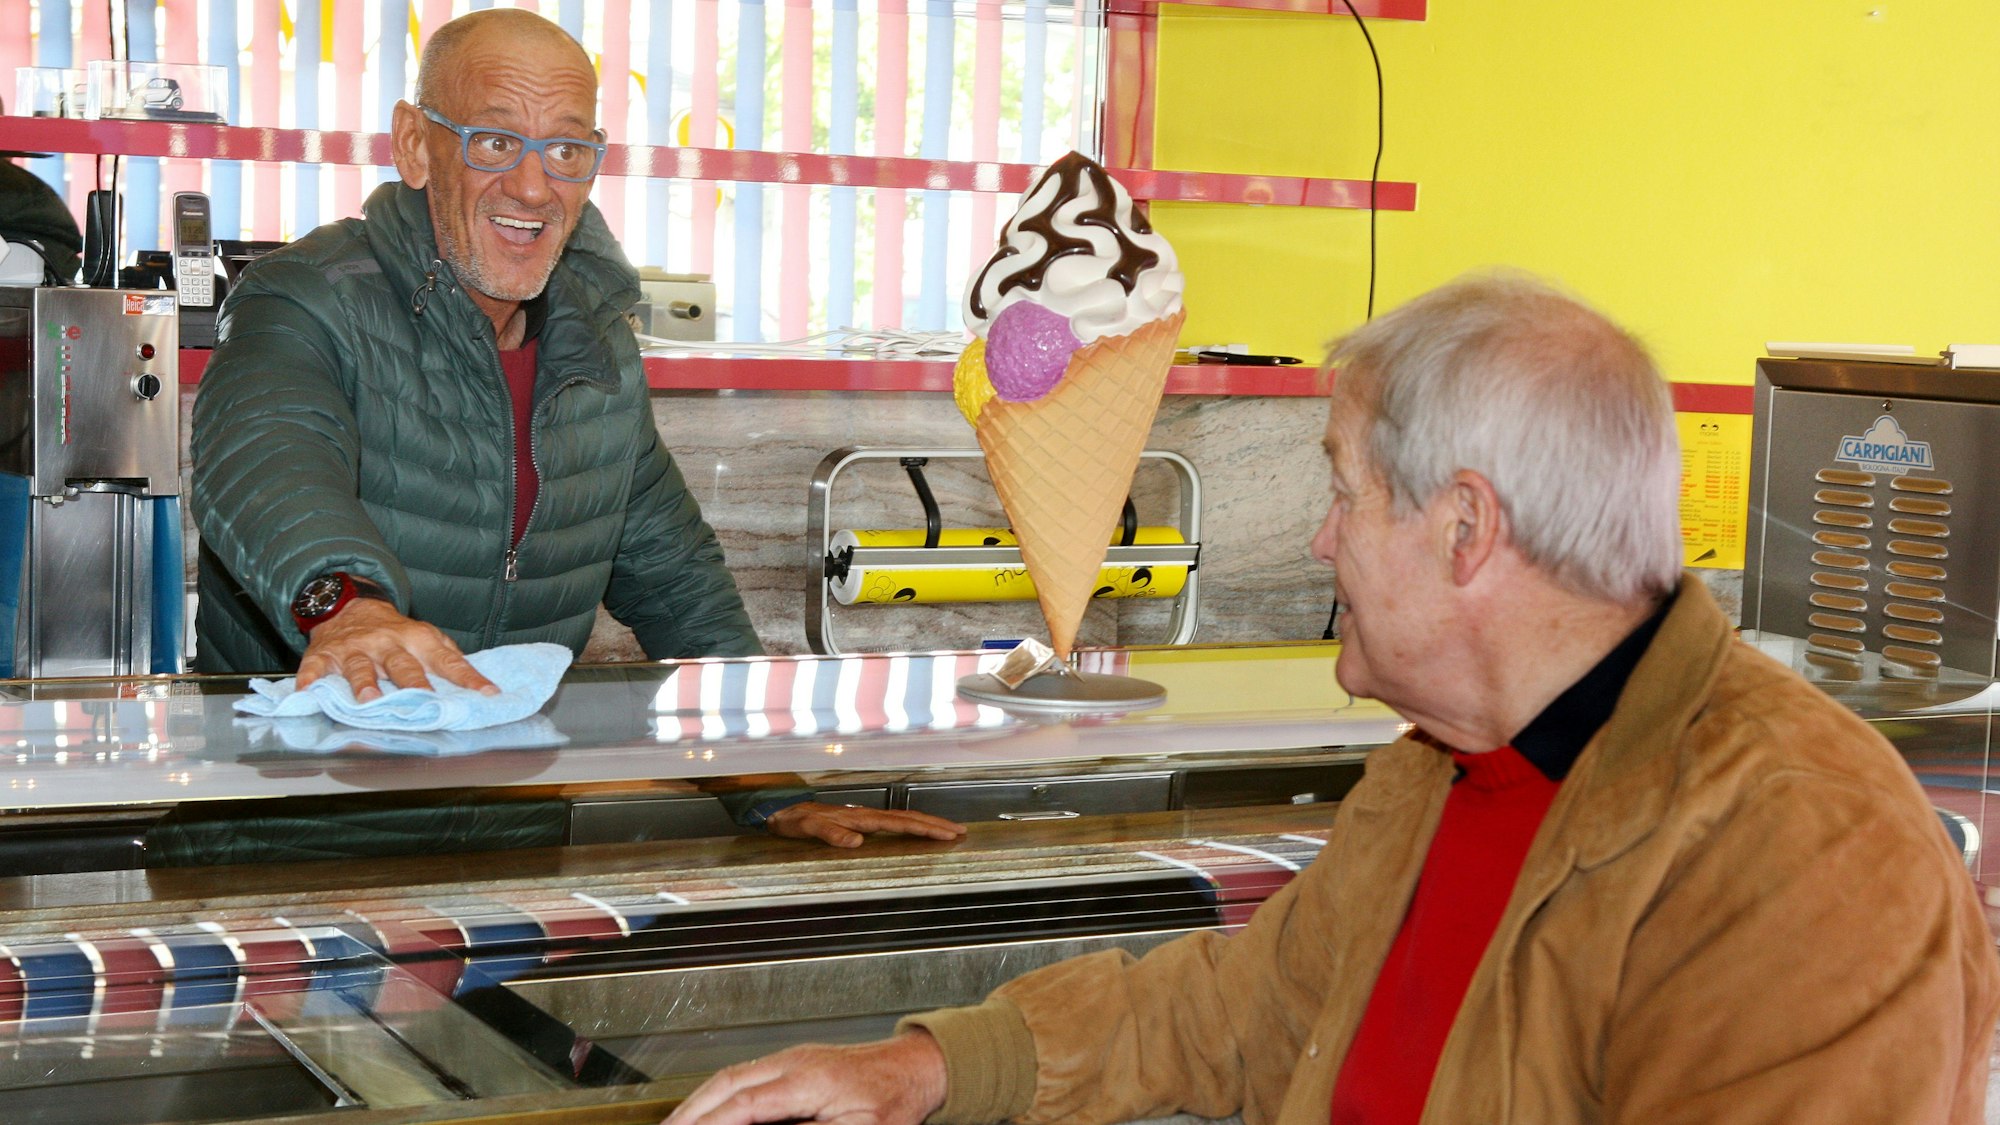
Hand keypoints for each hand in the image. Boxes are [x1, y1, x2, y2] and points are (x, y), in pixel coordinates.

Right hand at [295, 598, 498, 700]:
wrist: (349, 605)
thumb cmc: (393, 631)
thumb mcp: (425, 636)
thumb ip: (448, 657)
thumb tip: (477, 683)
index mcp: (417, 640)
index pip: (448, 661)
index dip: (469, 678)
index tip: (488, 694)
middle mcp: (387, 643)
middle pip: (403, 665)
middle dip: (414, 683)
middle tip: (425, 700)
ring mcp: (356, 649)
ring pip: (361, 668)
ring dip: (365, 684)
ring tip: (370, 700)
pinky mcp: (326, 654)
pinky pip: (317, 667)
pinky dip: (311, 678)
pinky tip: (307, 690)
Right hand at [665, 1031, 947, 1124]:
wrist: (915, 1068)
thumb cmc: (895, 1101)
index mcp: (808, 1079)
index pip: (744, 1102)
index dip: (710, 1121)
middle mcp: (794, 1062)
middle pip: (726, 1084)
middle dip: (691, 1111)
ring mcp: (792, 1058)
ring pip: (731, 1076)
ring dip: (699, 1101)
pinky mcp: (794, 1062)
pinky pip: (744, 1074)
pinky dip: (718, 1093)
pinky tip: (710, 1109)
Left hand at [764, 803, 966, 848]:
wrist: (782, 813)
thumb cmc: (795, 822)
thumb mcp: (807, 829)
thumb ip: (830, 834)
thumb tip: (857, 841)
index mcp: (859, 817)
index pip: (899, 823)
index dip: (924, 828)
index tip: (946, 834)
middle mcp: (866, 815)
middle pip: (909, 818)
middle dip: (935, 824)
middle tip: (961, 832)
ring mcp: (865, 817)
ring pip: (904, 819)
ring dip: (928, 824)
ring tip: (950, 831)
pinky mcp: (861, 822)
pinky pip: (894, 823)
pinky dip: (912, 826)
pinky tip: (920, 831)